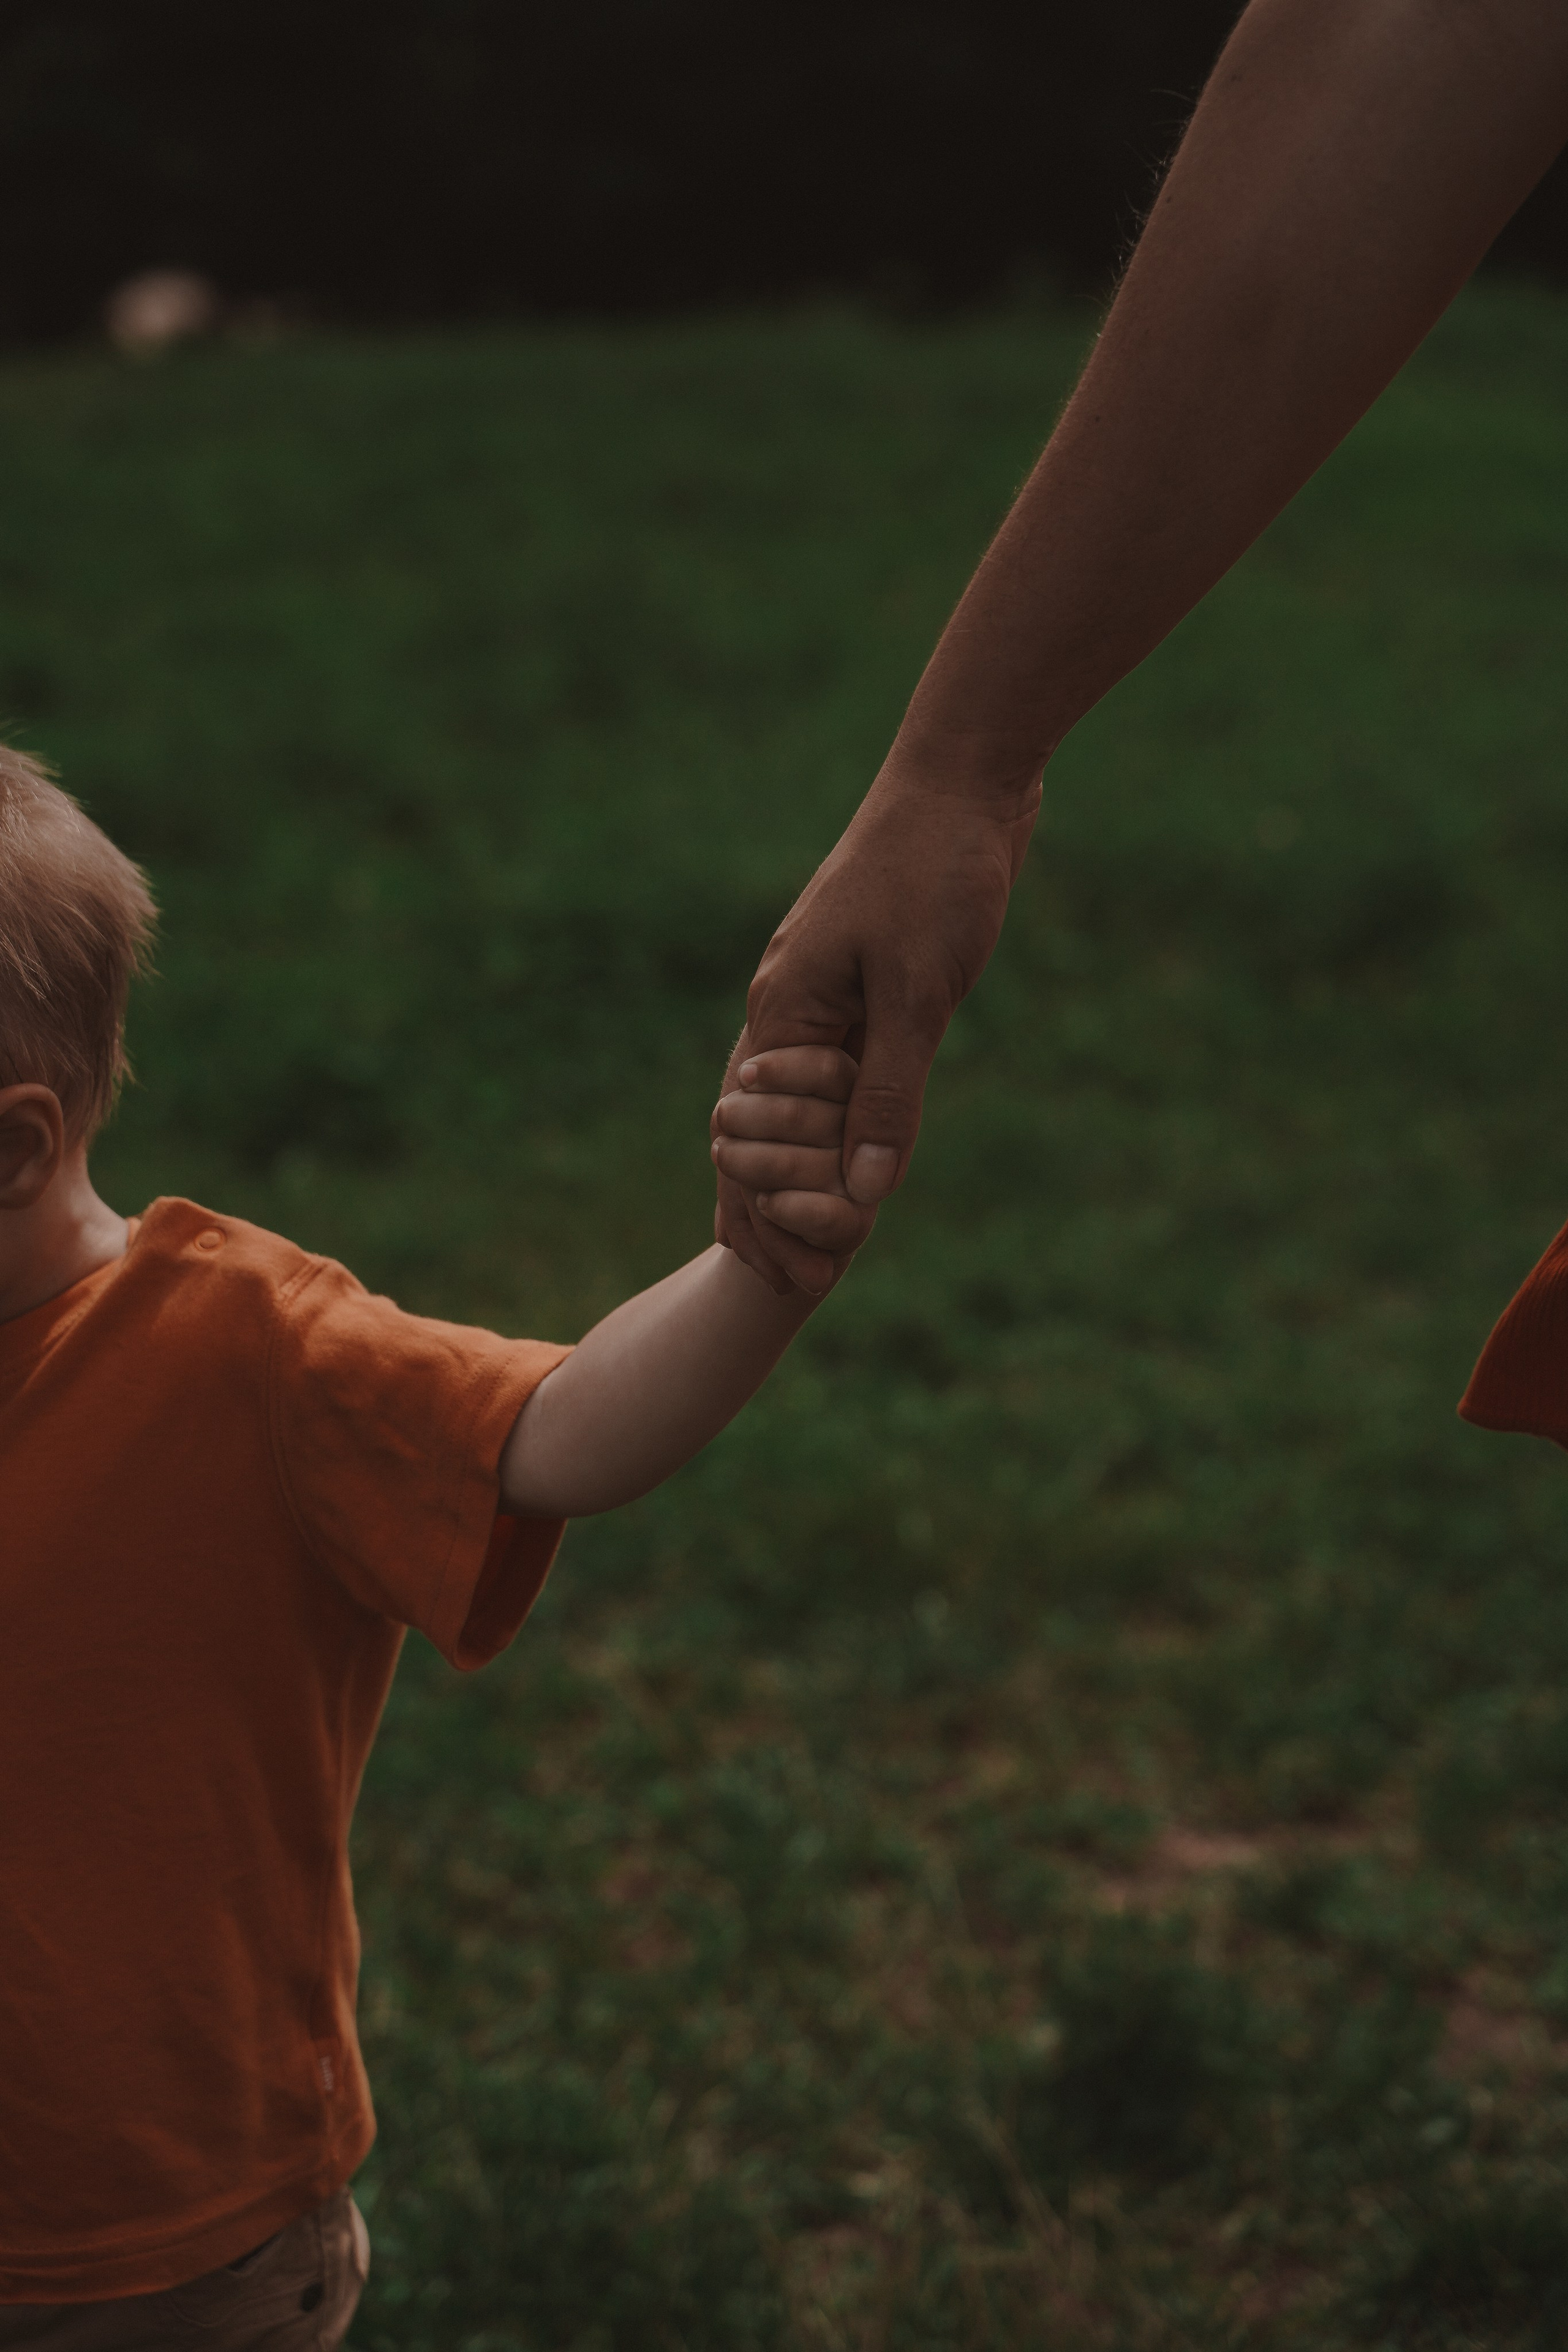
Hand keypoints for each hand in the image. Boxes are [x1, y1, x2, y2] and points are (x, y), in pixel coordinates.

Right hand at [715, 762, 1037, 1293]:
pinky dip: (839, 1129)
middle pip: (761, 1135)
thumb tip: (866, 1192)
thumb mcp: (918, 991)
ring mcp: (821, 997)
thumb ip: (889, 1093)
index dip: (769, 1218)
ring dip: (810, 1176)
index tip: (800, 1284)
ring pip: (798, 1110)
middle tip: (813, 1288)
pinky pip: (837, 1077)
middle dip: (780, 1212)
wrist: (963, 780)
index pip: (749, 1143)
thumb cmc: (934, 872)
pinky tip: (853, 1159)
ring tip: (829, 1245)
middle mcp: (787, 1013)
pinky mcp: (864, 984)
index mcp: (781, 1016)